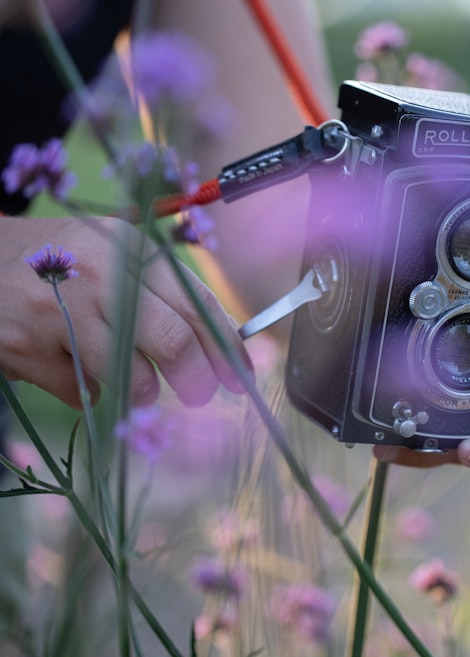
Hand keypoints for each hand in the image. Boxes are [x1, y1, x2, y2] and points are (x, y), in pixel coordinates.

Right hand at [0, 216, 252, 408]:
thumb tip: (216, 342)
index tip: (240, 375)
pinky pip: (80, 390)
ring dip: (143, 391)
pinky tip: (73, 367)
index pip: (195, 301)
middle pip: (172, 340)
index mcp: (125, 245)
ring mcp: (57, 311)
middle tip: (200, 394)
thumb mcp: (106, 252)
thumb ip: (157, 288)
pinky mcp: (25, 347)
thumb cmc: (53, 261)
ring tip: (140, 388)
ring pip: (130, 374)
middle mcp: (96, 274)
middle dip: (196, 378)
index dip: (225, 344)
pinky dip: (87, 390)